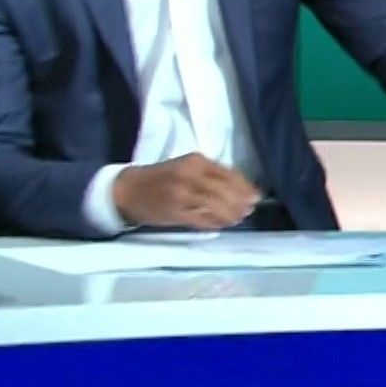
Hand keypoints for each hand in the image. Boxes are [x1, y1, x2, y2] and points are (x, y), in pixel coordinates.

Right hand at [113, 153, 259, 229]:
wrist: (129, 190)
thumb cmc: (162, 178)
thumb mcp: (187, 167)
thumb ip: (212, 175)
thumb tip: (244, 190)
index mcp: (196, 161)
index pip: (230, 174)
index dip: (246, 187)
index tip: (256, 196)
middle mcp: (190, 176)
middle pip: (226, 192)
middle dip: (241, 203)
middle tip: (249, 210)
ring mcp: (182, 195)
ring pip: (216, 207)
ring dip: (231, 215)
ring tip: (237, 218)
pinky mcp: (175, 213)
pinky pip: (202, 220)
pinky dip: (216, 223)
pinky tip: (222, 225)